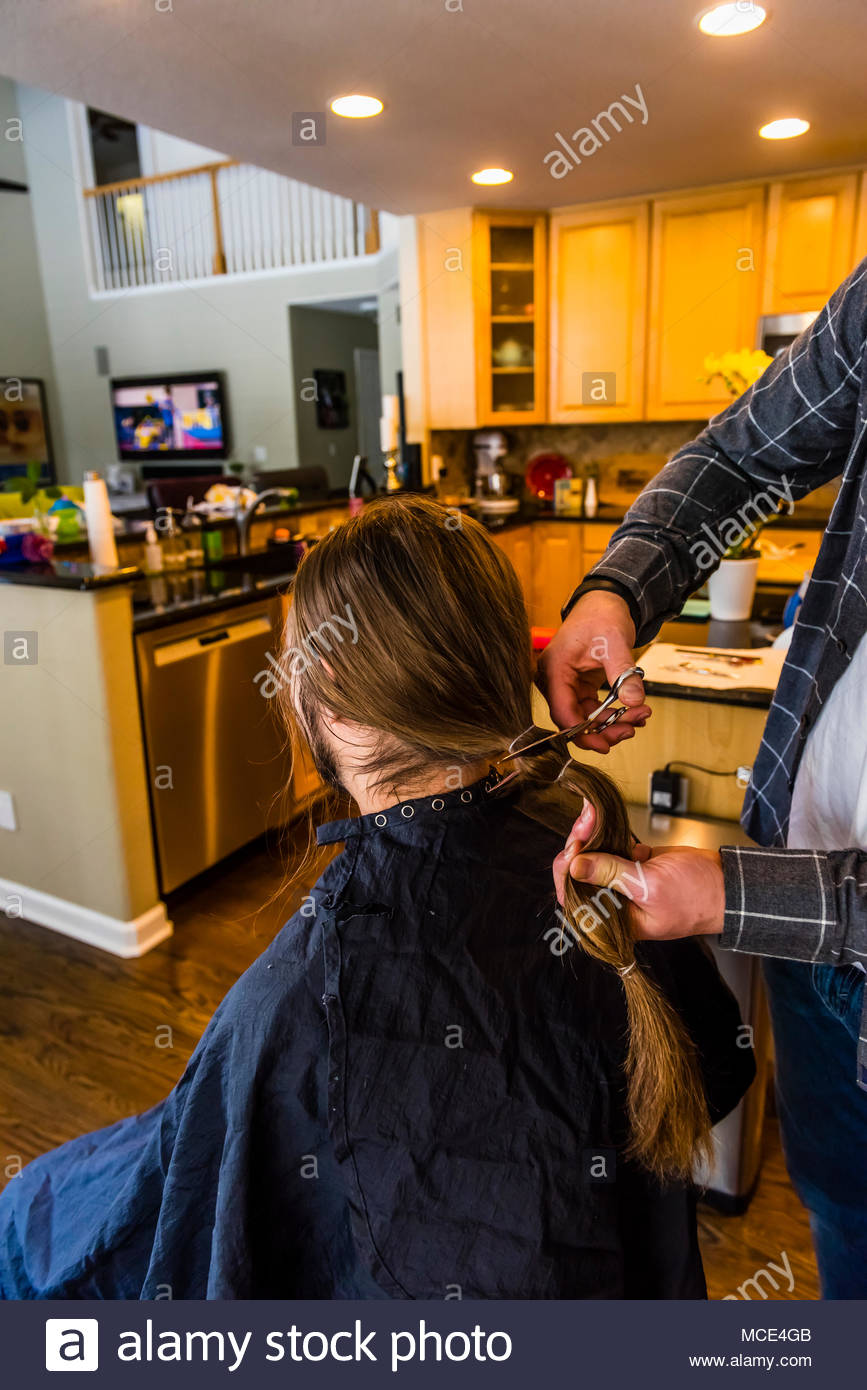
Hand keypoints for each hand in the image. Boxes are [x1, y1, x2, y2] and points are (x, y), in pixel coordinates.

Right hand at [536, 590, 650, 752]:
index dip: (582, 733)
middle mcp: (555, 680)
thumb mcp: (614, 643)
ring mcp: (566, 684)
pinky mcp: (579, 686)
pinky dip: (612, 713)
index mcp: (554, 670)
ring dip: (612, 723)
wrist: (605, 601)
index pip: (562, 712)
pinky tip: (633, 711)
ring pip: (585, 717)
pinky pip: (593, 709)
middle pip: (574, 719)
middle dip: (603, 729)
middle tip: (631, 728)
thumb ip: (624, 674)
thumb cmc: (601, 615)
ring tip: (640, 716)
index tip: (605, 743)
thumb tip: (634, 702)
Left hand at [552, 804, 724, 940]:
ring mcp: (623, 882)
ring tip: (592, 811)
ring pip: (593, 856)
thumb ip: (612, 874)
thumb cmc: (697, 896)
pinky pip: (611, 847)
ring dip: (591, 832)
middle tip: (587, 818)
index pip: (574, 898)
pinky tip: (603, 817)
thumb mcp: (651, 885)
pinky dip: (606, 831)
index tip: (576, 845)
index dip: (569, 870)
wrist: (727, 884)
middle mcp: (614, 903)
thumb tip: (576, 866)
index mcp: (615, 920)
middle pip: (580, 873)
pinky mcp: (633, 865)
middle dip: (580, 842)